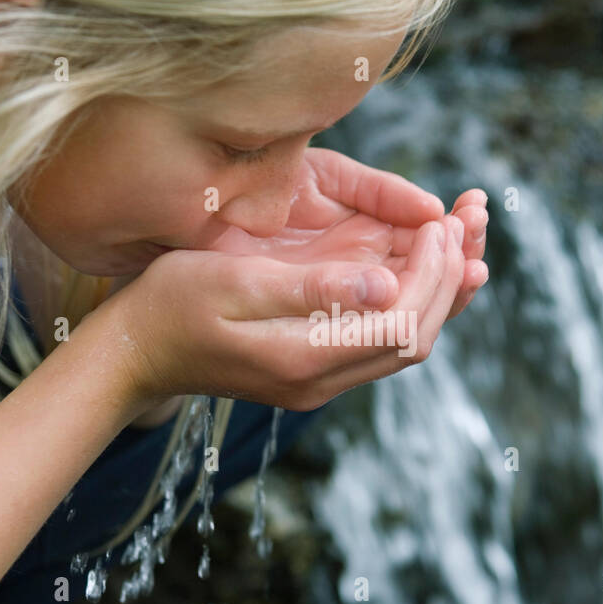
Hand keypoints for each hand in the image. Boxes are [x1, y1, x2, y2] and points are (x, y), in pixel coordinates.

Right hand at [104, 214, 468, 412]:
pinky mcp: (312, 369)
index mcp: (304, 359)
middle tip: (471, 220)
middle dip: (449, 279)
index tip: (442, 221)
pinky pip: (380, 342)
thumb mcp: (234, 282)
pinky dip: (412, 303)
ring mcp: (318, 382)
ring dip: (439, 293)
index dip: (432, 273)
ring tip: (466, 240)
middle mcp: (320, 382)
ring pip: (404, 344)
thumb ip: (312, 287)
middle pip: (416, 339)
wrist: (131, 354)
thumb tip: (386, 283)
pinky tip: (423, 270)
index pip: (401, 323)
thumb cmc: (169, 306)